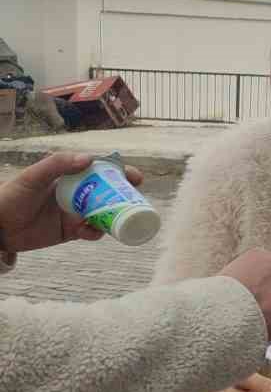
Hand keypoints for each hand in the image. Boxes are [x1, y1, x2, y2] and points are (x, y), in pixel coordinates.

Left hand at [0, 153, 145, 252]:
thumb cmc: (11, 196)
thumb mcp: (33, 177)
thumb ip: (58, 164)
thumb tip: (90, 159)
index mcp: (71, 176)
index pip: (102, 170)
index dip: (121, 173)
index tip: (135, 178)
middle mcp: (77, 193)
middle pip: (110, 193)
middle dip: (126, 197)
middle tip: (136, 202)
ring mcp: (76, 212)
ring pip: (105, 214)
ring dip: (114, 217)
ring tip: (114, 220)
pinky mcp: (72, 231)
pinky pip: (92, 232)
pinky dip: (97, 232)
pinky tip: (90, 232)